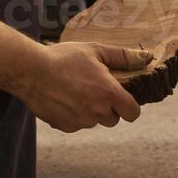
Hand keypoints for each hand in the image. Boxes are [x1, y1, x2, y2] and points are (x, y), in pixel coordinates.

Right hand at [13, 41, 151, 131]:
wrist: (31, 71)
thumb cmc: (64, 58)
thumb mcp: (94, 50)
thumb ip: (122, 56)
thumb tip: (146, 57)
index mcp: (109, 93)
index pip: (133, 113)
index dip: (129, 106)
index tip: (121, 99)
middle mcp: (98, 111)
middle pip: (113, 119)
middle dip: (107, 108)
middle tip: (93, 90)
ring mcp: (81, 121)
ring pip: (93, 122)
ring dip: (89, 112)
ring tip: (74, 91)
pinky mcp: (65, 127)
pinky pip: (76, 125)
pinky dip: (72, 116)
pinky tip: (62, 99)